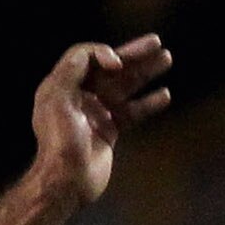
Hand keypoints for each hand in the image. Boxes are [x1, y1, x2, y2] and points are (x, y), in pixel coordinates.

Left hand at [30, 35, 173, 209]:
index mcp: (62, 85)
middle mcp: (79, 95)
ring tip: (167, 59)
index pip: (86, 57)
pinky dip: (148, 102)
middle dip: (133, 55)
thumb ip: (73, 70)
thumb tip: (99, 54)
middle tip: (157, 43)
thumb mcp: (57, 99)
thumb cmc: (59, 141)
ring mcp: (96, 112)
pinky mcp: (110, 130)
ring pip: (125, 87)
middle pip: (110, 68)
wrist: (67, 181)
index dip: (103, 53)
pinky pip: (132, 111)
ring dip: (146, 73)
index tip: (117, 64)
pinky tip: (165, 95)